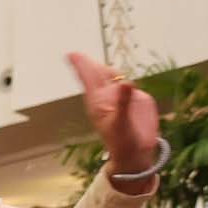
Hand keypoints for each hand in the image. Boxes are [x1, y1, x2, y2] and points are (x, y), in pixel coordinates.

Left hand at [68, 53, 160, 180]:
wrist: (136, 154)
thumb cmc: (123, 142)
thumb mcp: (121, 123)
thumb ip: (123, 102)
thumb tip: (126, 82)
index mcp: (99, 102)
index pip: (89, 79)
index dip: (81, 65)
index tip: (70, 53)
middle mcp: (108, 98)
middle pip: (97, 76)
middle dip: (87, 65)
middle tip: (73, 55)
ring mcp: (122, 98)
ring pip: (113, 79)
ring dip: (104, 70)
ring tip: (91, 63)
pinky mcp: (138, 99)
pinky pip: (128, 85)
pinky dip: (123, 78)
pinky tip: (118, 77)